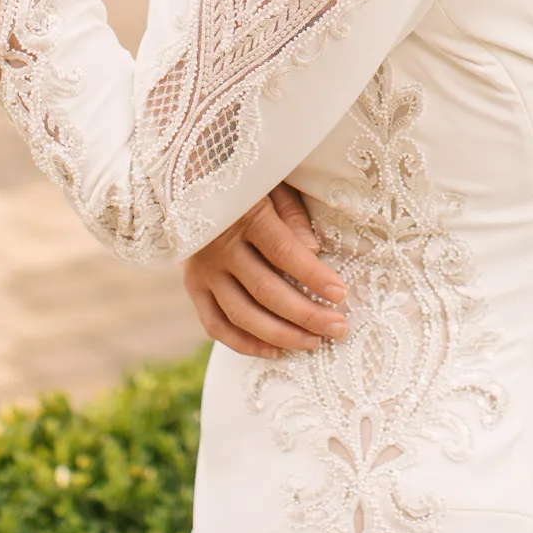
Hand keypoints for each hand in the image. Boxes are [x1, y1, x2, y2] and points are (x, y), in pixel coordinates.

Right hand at [183, 184, 347, 358]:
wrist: (191, 181)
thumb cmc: (246, 182)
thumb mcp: (273, 185)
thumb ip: (292, 216)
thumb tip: (312, 249)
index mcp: (244, 216)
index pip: (283, 252)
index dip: (313, 276)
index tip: (341, 294)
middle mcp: (220, 247)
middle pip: (266, 291)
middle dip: (307, 314)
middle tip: (338, 328)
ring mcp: (204, 271)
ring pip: (242, 315)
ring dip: (281, 335)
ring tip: (314, 343)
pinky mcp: (193, 286)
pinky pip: (216, 325)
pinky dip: (244, 343)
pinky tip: (274, 351)